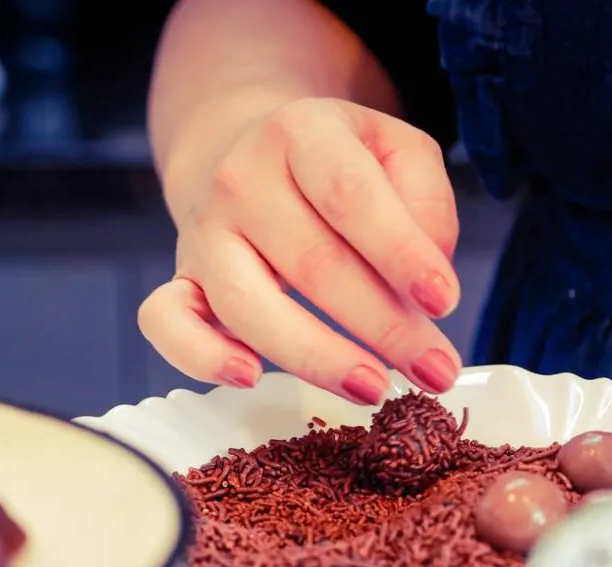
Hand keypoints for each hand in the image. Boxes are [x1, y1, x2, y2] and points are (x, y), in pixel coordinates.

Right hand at [138, 97, 462, 404]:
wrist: (247, 154)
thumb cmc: (338, 167)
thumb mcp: (396, 152)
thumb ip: (426, 204)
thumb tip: (427, 284)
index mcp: (301, 132)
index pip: (351, 195)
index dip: (400, 253)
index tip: (444, 301)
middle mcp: (241, 179)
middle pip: (311, 262)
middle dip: (383, 326)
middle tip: (435, 369)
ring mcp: (203, 232)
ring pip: (248, 306)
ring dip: (316, 358)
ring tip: (373, 388)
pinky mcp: (180, 278)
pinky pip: (167, 322)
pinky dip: (201, 356)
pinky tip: (250, 377)